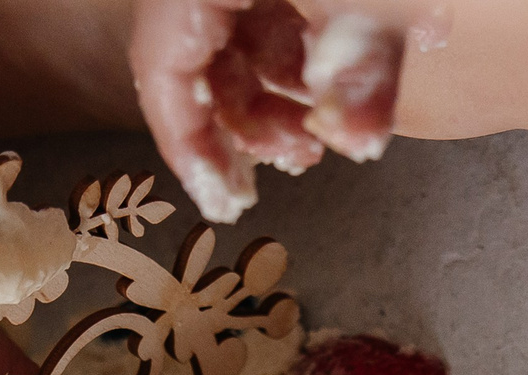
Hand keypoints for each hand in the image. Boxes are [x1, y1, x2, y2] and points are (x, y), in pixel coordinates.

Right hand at [130, 0, 407, 220]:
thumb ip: (359, 58)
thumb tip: (359, 138)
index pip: (161, 68)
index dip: (187, 145)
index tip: (220, 202)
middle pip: (206, 59)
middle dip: (255, 122)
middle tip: (304, 161)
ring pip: (250, 36)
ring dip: (295, 92)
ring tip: (347, 124)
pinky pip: (286, 10)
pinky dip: (319, 51)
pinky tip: (366, 75)